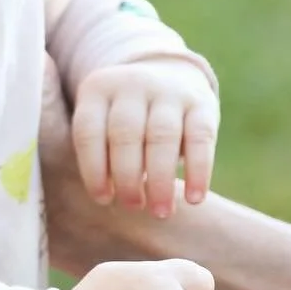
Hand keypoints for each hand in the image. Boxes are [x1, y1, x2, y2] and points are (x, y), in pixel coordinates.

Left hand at [71, 57, 218, 217]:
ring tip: (161, 212)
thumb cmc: (125, 119)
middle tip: (134, 207)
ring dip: (161, 179)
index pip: (88, 131)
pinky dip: (199, 171)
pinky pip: (200, 137)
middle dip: (128, 176)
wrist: (168, 77)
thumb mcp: (102, 122)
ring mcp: (168, 89)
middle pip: (126, 133)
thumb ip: (99, 155)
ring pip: (163, 135)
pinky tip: (194, 199)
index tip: (103, 199)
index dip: (93, 169)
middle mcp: (132, 84)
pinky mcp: (201, 102)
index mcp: (97, 90)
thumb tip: (108, 200)